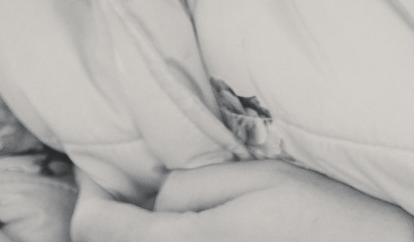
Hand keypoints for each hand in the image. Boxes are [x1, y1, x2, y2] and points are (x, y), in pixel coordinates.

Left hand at [69, 161, 413, 241]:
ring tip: (170, 209)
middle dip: (117, 220)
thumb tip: (154, 200)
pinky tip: (205, 227)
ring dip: (151, 233)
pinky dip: (180, 237)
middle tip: (131, 189)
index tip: (96, 178)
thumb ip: (192, 188)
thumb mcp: (257, 179)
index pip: (99, 230)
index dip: (90, 200)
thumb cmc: (324, 213)